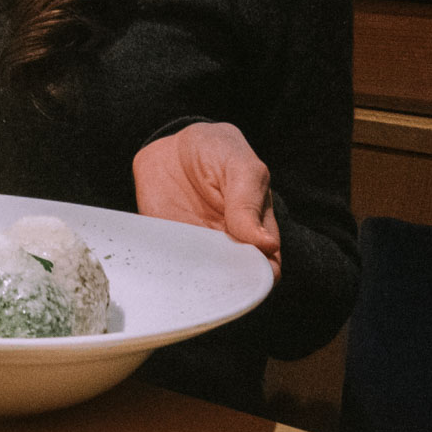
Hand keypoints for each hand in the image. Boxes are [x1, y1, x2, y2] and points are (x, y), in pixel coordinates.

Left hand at [133, 121, 281, 280]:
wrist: (172, 145)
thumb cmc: (217, 151)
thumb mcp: (240, 167)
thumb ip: (248, 203)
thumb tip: (266, 245)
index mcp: (257, 229)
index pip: (265, 267)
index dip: (260, 277)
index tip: (247, 275)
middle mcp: (229, 245)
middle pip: (232, 281)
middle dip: (226, 286)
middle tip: (215, 278)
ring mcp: (197, 248)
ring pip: (201, 280)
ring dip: (196, 283)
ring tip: (190, 274)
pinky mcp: (168, 245)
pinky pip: (169, 266)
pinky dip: (167, 273)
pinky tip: (165, 271)